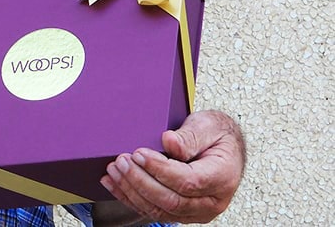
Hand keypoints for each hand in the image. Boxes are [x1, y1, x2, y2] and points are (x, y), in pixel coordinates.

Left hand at [99, 110, 244, 223]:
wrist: (224, 147)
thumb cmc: (217, 135)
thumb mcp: (208, 126)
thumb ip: (190, 136)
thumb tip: (169, 142)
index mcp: (222, 178)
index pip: (189, 181)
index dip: (160, 169)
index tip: (138, 154)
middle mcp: (212, 201)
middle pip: (172, 200)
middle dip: (140, 181)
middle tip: (121, 161)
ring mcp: (197, 211)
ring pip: (160, 210)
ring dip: (132, 191)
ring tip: (114, 171)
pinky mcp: (182, 213)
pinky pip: (154, 211)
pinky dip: (130, 198)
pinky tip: (114, 184)